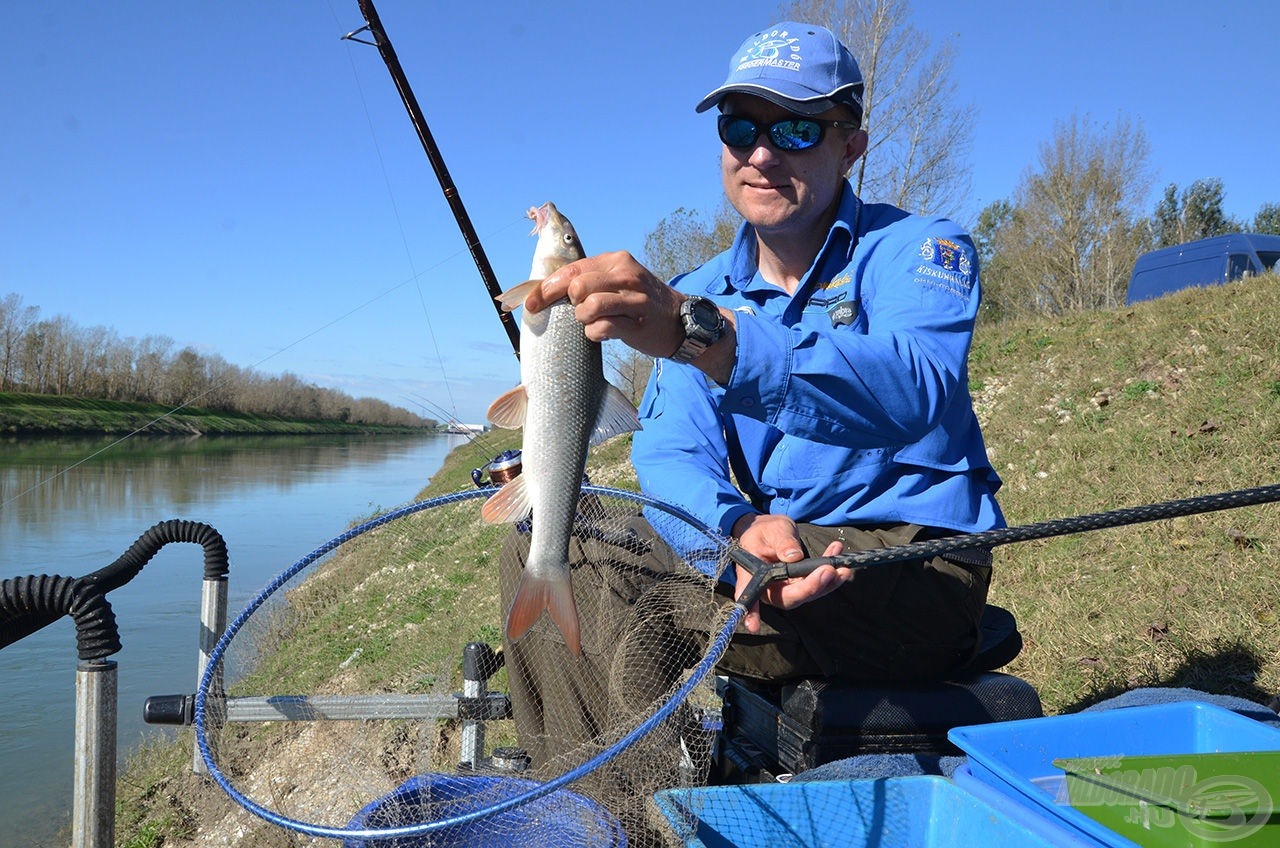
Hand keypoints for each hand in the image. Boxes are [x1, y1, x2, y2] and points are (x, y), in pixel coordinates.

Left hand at [524, 251, 684, 357]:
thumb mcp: (619, 280)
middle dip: (571, 304)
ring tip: (594, 321)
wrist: (681, 321)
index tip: (531, 303)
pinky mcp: (637, 324)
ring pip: (588, 307)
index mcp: (616, 261)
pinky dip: (595, 334)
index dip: (546, 288)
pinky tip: (604, 333)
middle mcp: (626, 276)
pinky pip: (601, 329)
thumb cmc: (640, 302)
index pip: (571, 270)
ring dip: (584, 320)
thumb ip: (590, 279)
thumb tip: (547, 289)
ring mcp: (634, 300)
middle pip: (577, 287)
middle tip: (582, 312)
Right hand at [730, 513, 852, 633]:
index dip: (751, 613)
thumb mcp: (771, 530)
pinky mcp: (800, 584)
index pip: (749, 597)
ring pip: (807, 594)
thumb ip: (781, 541)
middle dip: (811, 587)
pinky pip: (817, 583)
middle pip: (789, 597)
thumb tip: (794, 556)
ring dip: (828, 582)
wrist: (771, 531)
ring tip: (841, 566)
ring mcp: (786, 588)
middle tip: (829, 570)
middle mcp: (769, 588)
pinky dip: (830, 572)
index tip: (752, 627)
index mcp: (752, 576)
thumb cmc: (764, 531)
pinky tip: (837, 553)